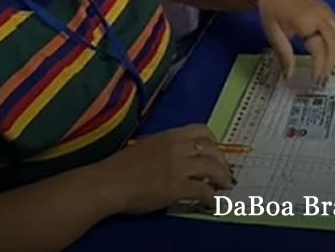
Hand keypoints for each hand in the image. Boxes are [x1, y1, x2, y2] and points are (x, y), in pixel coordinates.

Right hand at [102, 125, 231, 212]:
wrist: (108, 183)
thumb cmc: (121, 166)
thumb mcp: (148, 146)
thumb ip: (166, 146)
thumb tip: (178, 154)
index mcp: (172, 135)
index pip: (202, 131)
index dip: (213, 142)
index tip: (215, 151)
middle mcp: (179, 147)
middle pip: (212, 150)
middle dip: (222, 161)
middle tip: (225, 172)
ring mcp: (179, 167)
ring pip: (212, 168)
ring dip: (222, 178)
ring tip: (225, 186)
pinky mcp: (177, 187)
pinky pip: (202, 190)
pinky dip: (211, 197)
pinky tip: (213, 203)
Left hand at [249, 0, 334, 84]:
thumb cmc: (271, 7)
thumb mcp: (273, 32)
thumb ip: (284, 54)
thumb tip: (289, 75)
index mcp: (308, 22)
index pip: (320, 50)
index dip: (319, 67)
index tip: (314, 80)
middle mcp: (322, 16)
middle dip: (331, 63)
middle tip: (323, 79)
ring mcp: (327, 11)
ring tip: (329, 68)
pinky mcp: (327, 9)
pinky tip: (331, 52)